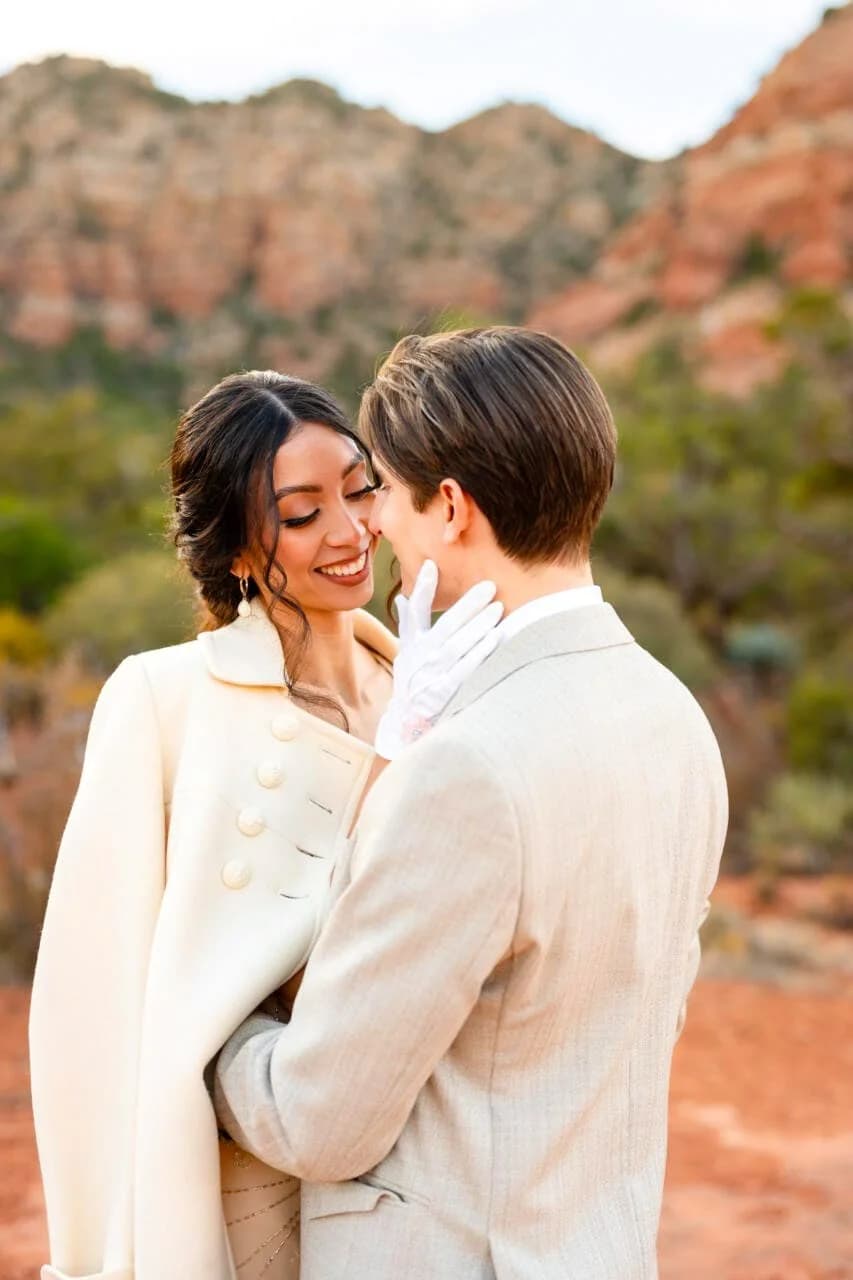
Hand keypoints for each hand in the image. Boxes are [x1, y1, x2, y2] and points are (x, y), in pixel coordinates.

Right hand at [374, 561, 502, 759]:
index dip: (423, 588)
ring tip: (497, 609)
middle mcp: (420, 657)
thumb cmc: (412, 683)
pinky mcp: (444, 693)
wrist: (406, 724)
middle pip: (446, 626)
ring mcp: (432, 675)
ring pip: (457, 645)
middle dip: (468, 605)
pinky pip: (465, 669)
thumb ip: (408, 625)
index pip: (416, 612)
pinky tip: (494, 638)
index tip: (432, 564)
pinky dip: (479, 653)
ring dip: (478, 626)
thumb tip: (404, 597)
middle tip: (489, 586)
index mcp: (412, 644)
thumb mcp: (406, 653)